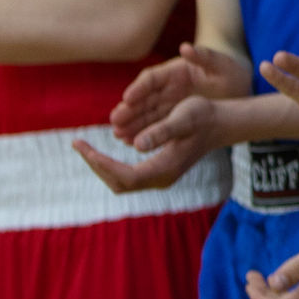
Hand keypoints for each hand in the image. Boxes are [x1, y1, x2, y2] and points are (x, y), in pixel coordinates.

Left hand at [74, 95, 229, 191]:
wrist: (222, 123)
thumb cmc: (203, 116)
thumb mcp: (183, 117)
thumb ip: (160, 132)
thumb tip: (136, 144)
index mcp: (164, 169)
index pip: (123, 175)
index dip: (99, 162)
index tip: (82, 145)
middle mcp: (161, 179)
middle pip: (118, 182)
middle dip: (95, 164)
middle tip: (77, 143)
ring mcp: (160, 177)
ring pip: (121, 181)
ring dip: (101, 164)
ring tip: (83, 146)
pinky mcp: (159, 171)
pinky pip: (128, 174)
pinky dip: (111, 163)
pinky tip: (102, 149)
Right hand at [110, 43, 252, 144]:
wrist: (239, 84)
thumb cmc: (230, 70)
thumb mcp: (221, 64)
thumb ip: (204, 56)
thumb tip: (185, 47)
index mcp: (175, 70)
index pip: (151, 78)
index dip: (138, 88)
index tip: (127, 98)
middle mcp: (168, 86)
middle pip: (144, 97)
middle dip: (129, 109)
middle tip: (115, 121)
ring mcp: (169, 101)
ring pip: (146, 113)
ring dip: (132, 123)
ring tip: (118, 135)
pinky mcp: (173, 115)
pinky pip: (155, 124)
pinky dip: (143, 132)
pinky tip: (131, 142)